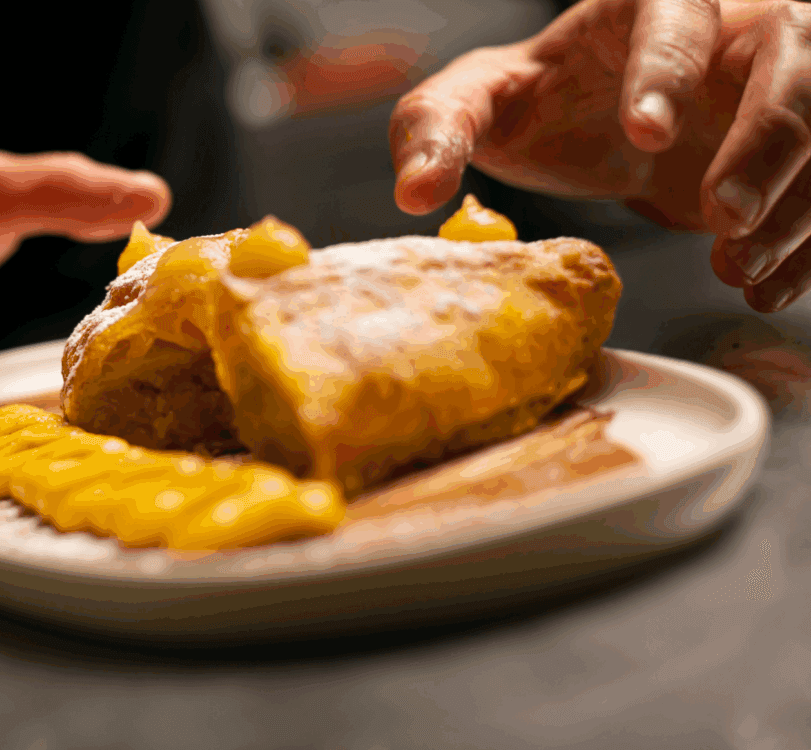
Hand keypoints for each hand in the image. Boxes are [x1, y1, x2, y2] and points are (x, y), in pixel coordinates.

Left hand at [389, 0, 810, 311]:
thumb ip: (438, 129)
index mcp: (648, 4)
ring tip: (735, 265)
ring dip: (796, 200)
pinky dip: (807, 240)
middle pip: (790, 57)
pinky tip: (763, 284)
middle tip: (722, 215)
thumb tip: (415, 191)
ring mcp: (782, 83)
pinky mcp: (802, 146)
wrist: (603, 125)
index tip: (645, 133)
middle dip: (768, 139)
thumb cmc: (547, 103)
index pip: (677, 11)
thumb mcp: (481, 106)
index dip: (668, 67)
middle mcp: (734, 29)